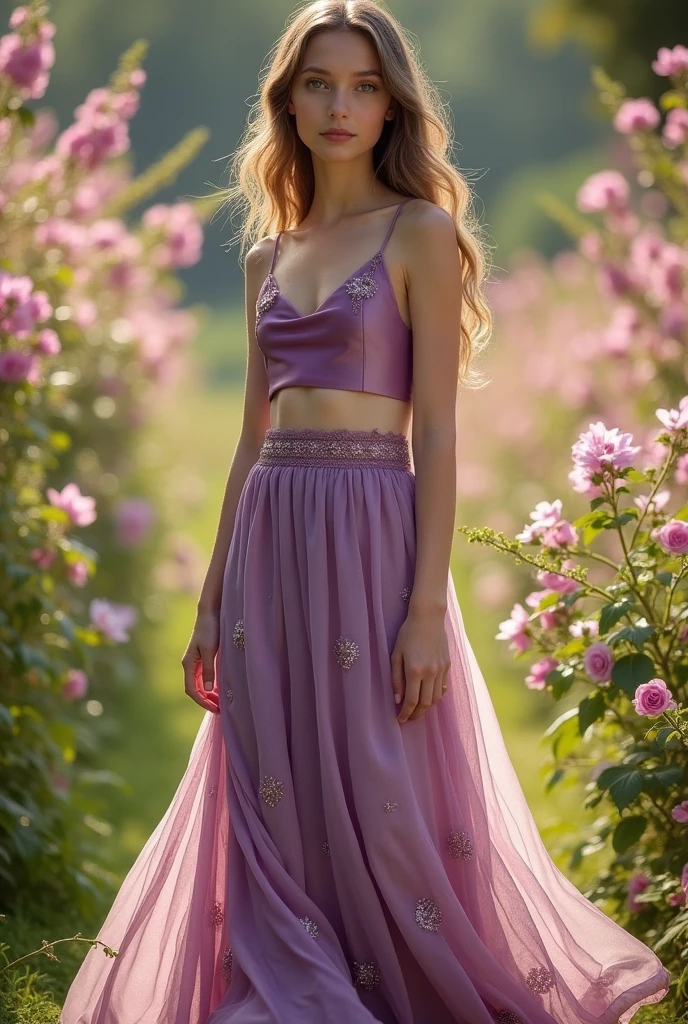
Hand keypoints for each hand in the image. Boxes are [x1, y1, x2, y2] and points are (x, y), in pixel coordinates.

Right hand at [181, 610, 220, 713]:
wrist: (209, 612)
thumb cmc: (210, 629)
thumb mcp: (210, 650)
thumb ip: (209, 670)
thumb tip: (208, 690)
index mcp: (188, 664)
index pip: (192, 690)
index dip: (202, 701)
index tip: (215, 709)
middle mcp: (189, 664)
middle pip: (194, 689)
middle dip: (205, 700)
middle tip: (220, 709)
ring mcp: (195, 661)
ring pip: (199, 684)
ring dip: (208, 694)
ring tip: (221, 702)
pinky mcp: (201, 657)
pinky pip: (203, 677)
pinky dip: (210, 685)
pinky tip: (219, 688)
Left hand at [391, 608, 449, 723]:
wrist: (428, 617)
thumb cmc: (407, 634)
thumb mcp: (396, 655)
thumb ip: (396, 678)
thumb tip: (397, 699)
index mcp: (415, 671)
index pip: (411, 701)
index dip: (406, 713)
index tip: (400, 720)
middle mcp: (430, 673)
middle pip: (425, 703)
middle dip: (416, 714)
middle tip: (408, 719)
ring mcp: (441, 669)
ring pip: (436, 698)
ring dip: (427, 707)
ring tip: (418, 710)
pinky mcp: (447, 665)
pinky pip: (443, 687)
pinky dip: (436, 696)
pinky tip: (429, 697)